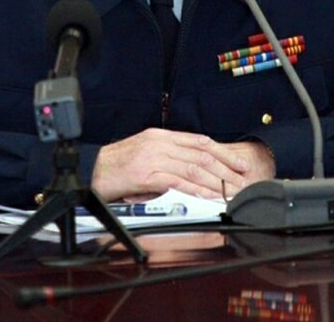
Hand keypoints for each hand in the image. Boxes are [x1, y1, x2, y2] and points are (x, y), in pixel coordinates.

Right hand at [90, 129, 273, 201]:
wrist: (91, 171)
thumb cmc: (116, 167)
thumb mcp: (144, 155)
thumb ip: (166, 159)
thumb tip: (189, 173)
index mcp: (160, 136)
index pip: (199, 141)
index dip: (222, 152)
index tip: (238, 163)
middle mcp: (159, 143)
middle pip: (201, 154)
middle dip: (226, 168)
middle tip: (242, 180)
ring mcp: (153, 157)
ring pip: (194, 167)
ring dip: (216, 182)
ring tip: (231, 192)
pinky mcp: (146, 174)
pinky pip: (178, 182)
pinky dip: (198, 189)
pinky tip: (209, 196)